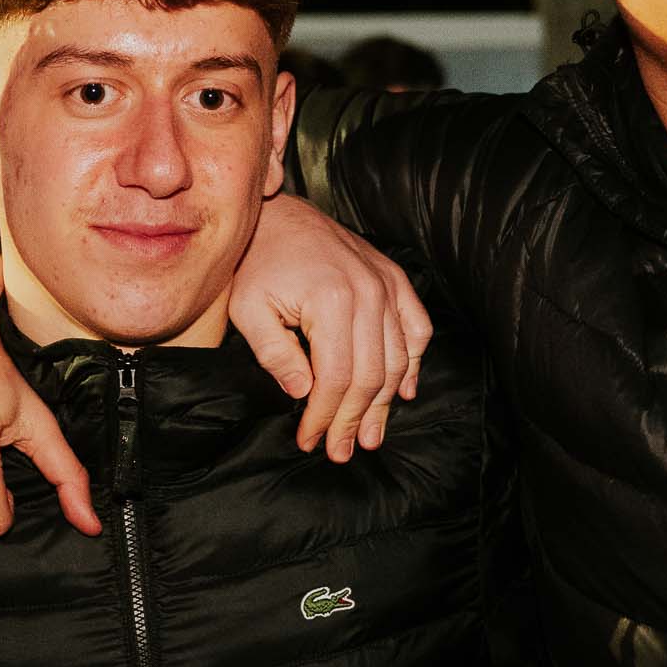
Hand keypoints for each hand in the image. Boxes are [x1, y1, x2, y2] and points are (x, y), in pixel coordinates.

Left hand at [229, 196, 431, 458]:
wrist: (278, 215)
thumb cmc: (257, 263)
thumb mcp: (249, 309)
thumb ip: (274, 354)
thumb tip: (304, 393)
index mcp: (331, 301)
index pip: (335, 377)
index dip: (325, 416)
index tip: (311, 441)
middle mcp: (368, 293)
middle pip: (370, 375)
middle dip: (354, 420)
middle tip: (342, 451)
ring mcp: (386, 285)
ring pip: (396, 359)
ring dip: (384, 404)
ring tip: (370, 435)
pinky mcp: (395, 279)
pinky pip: (417, 327)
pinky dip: (413, 362)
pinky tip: (403, 391)